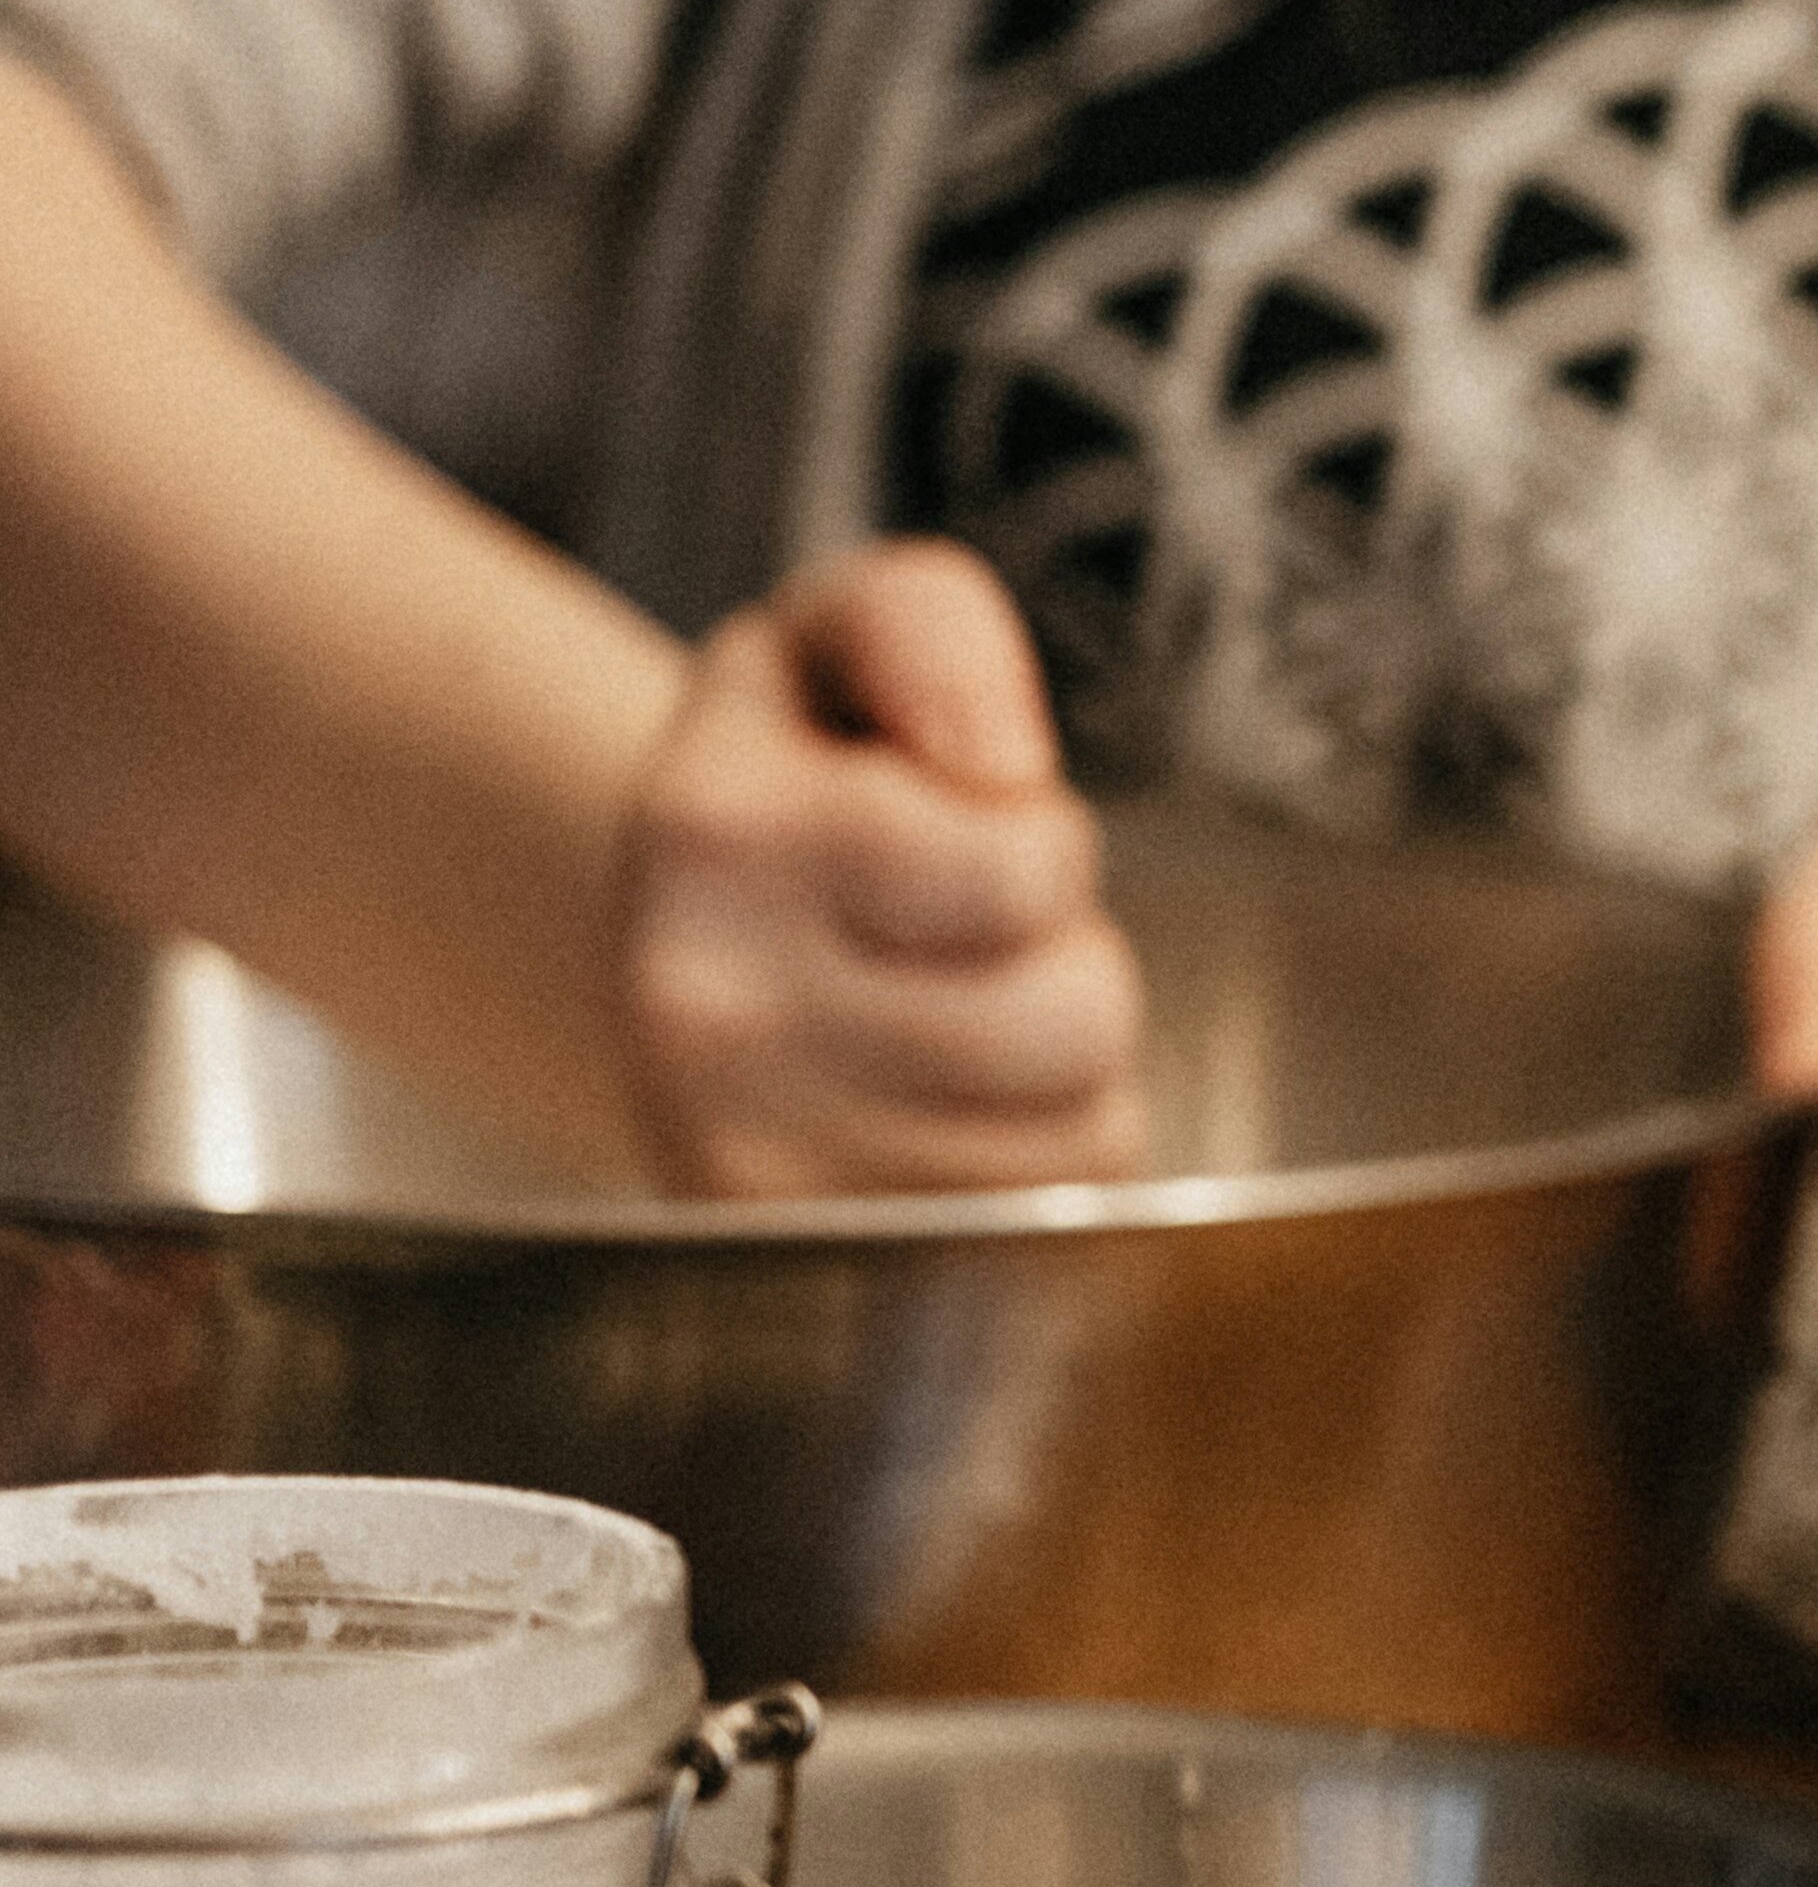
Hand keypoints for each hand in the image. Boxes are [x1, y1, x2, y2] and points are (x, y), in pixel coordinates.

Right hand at [611, 540, 1143, 1193]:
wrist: (669, 936)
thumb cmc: (796, 776)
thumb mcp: (843, 634)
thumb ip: (930, 627)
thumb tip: (999, 766)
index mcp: (714, 834)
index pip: (1024, 866)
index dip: (1037, 834)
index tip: (948, 821)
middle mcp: (709, 1013)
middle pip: (1074, 1017)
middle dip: (1064, 957)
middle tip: (965, 935)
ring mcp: (747, 1163)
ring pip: (1080, 1127)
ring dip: (1061, 1064)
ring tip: (952, 1012)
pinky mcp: (809, 1259)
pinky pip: (1047, 1216)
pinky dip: (1035, 1157)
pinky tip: (943, 1105)